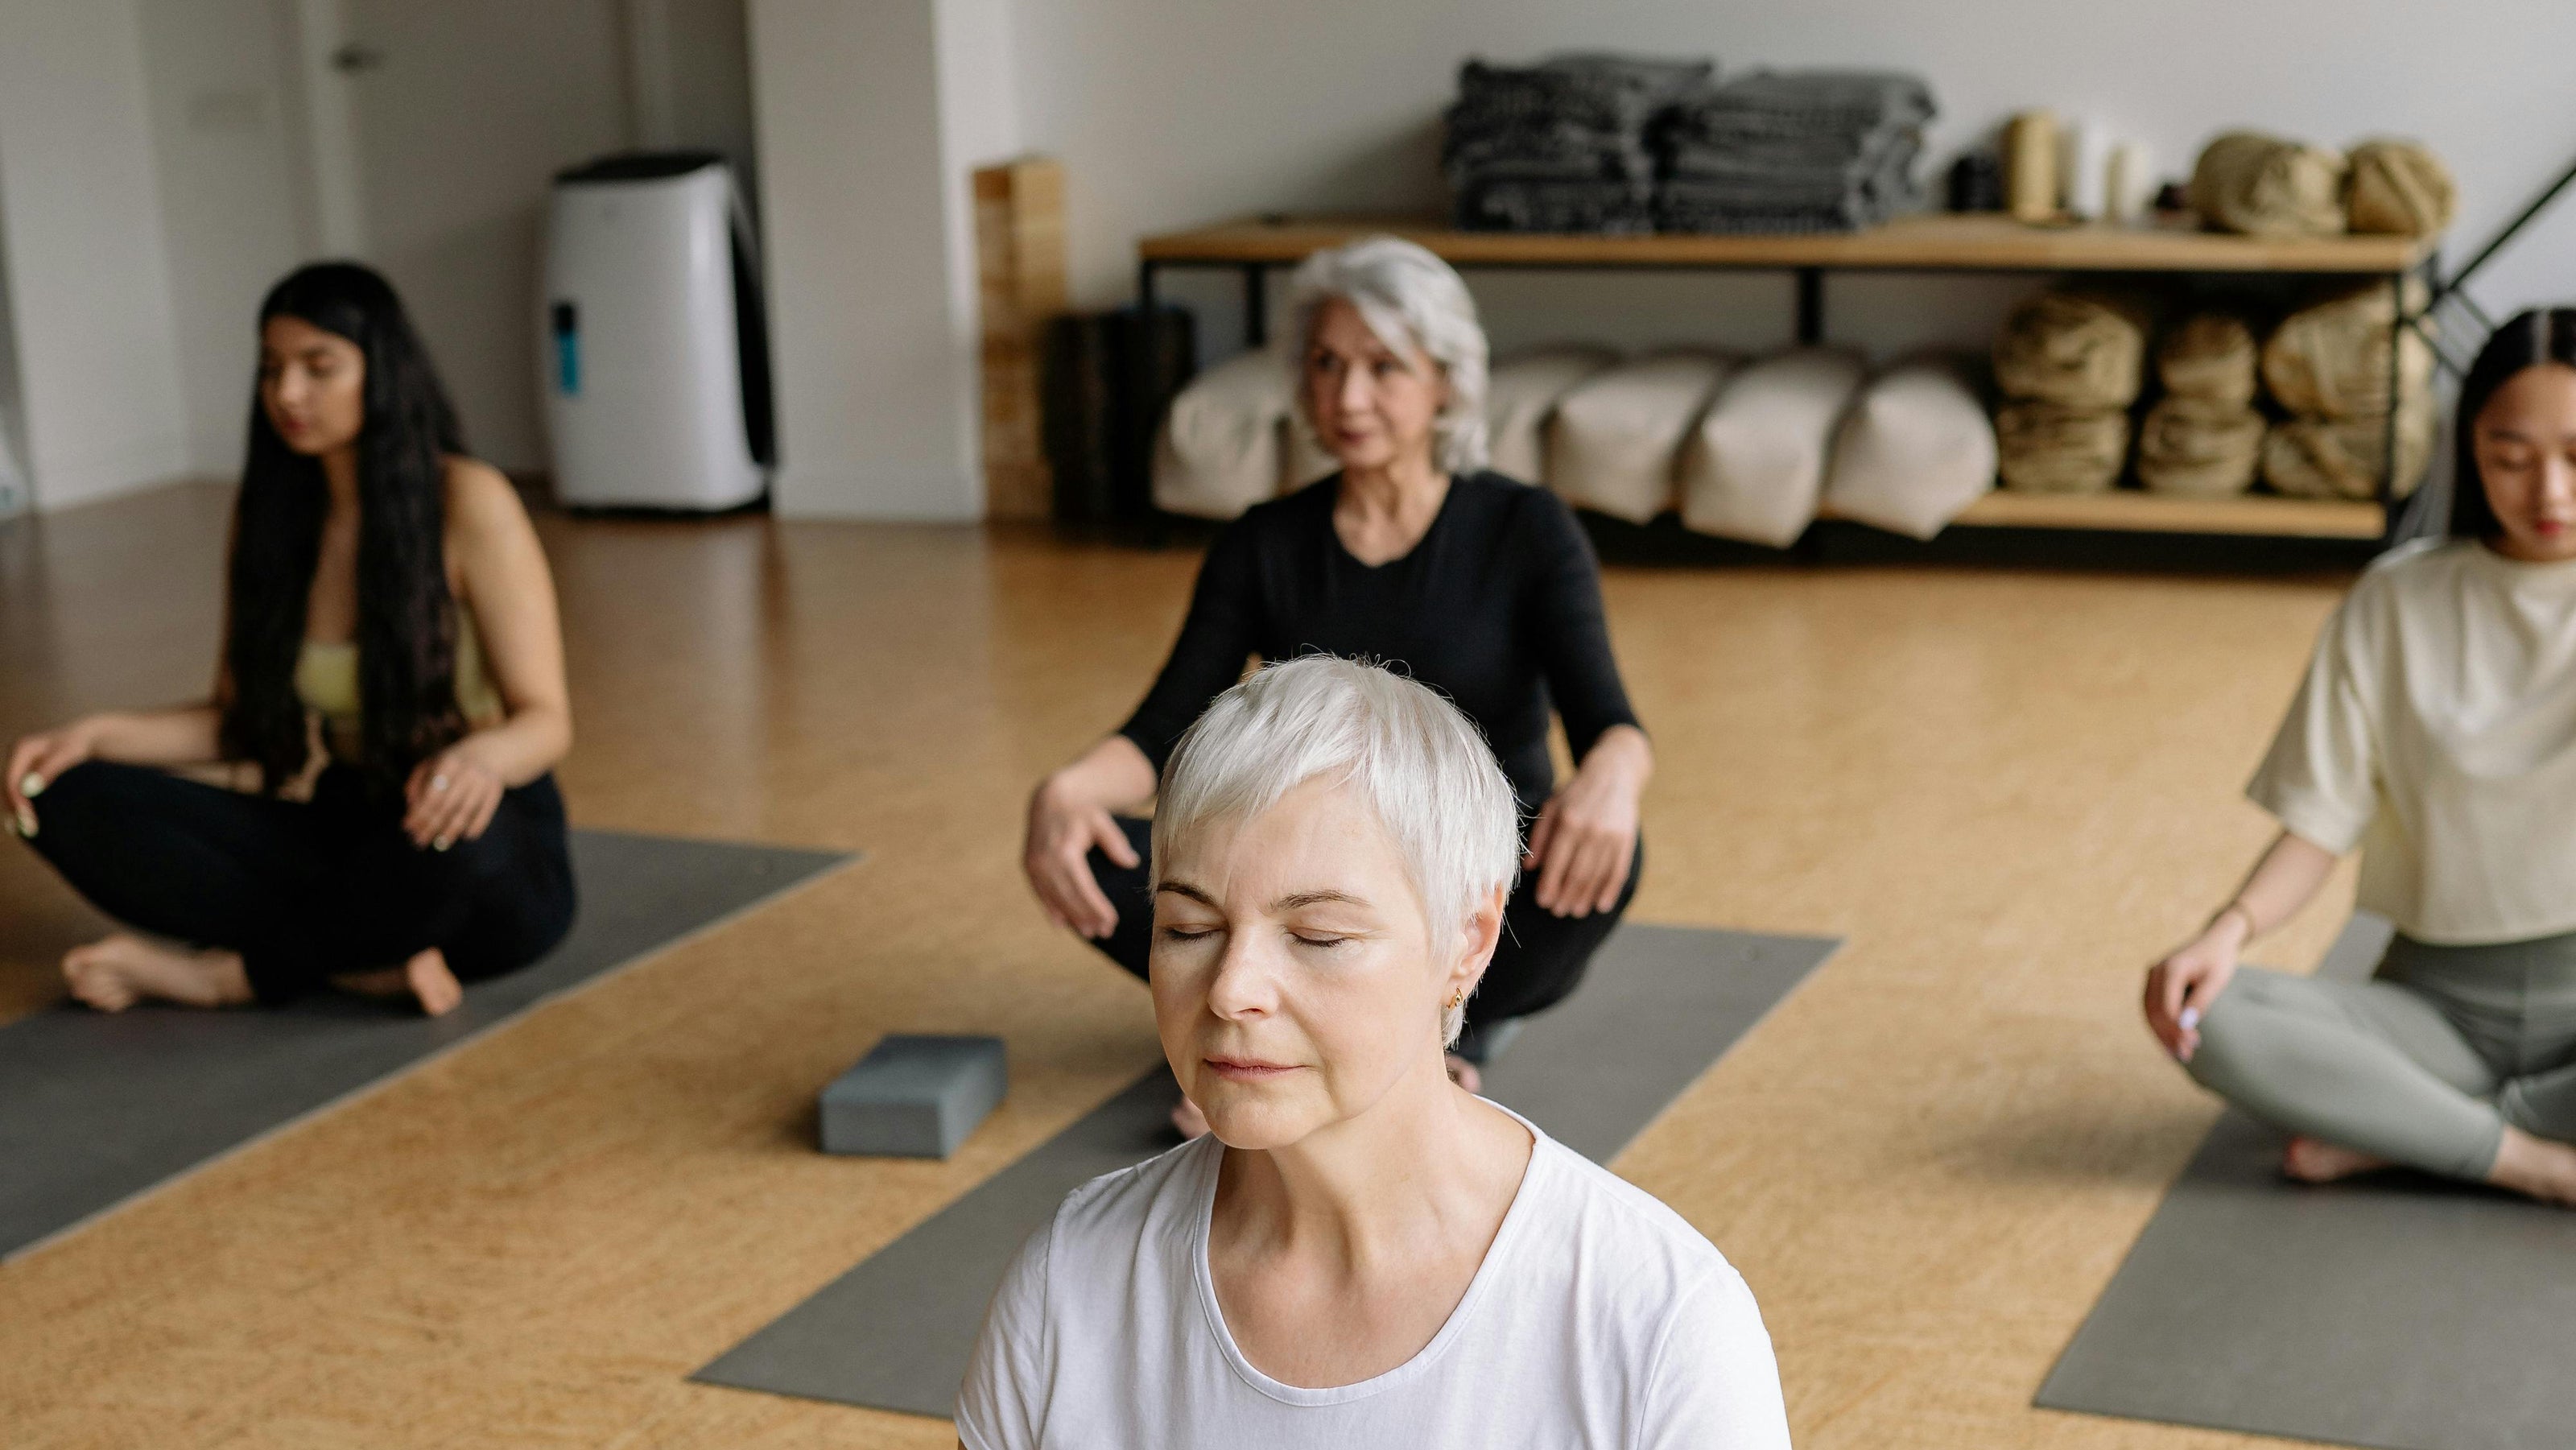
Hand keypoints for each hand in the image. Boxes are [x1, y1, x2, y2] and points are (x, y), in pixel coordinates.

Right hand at [6, 718, 102, 836]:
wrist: (87, 737)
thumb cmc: (79, 745)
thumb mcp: (67, 754)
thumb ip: (48, 770)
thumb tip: (28, 789)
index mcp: (22, 749)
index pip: (12, 780)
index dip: (17, 801)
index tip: (28, 817)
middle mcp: (16, 757)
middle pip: (9, 788)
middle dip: (17, 809)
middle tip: (30, 829)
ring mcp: (20, 766)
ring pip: (13, 793)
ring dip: (18, 811)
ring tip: (29, 830)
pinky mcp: (26, 774)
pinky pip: (20, 793)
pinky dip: (24, 806)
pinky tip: (29, 821)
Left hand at [403, 743, 504, 850]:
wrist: (491, 751)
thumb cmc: (453, 761)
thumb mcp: (432, 762)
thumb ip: (416, 781)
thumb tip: (411, 806)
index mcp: (448, 763)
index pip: (431, 794)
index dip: (418, 813)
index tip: (408, 827)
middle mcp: (467, 772)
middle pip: (446, 806)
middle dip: (431, 826)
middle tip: (419, 840)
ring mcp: (483, 782)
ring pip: (465, 812)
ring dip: (451, 831)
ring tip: (439, 844)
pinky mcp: (496, 791)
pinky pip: (485, 813)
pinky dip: (475, 826)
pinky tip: (465, 836)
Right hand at [1023, 774, 1136, 938]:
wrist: (1050, 800)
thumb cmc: (1080, 812)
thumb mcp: (1101, 821)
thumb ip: (1115, 842)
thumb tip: (1131, 862)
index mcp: (1065, 851)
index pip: (1083, 887)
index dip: (1096, 907)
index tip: (1111, 921)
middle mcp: (1046, 861)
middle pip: (1068, 897)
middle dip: (1086, 917)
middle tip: (1104, 932)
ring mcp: (1034, 865)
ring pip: (1054, 898)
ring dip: (1071, 918)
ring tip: (1089, 932)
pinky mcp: (1029, 867)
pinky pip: (1040, 893)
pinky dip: (1050, 910)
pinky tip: (1062, 925)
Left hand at [1524, 757, 1640, 917]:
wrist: (1613, 774)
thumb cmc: (1575, 793)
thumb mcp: (1551, 807)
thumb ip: (1540, 837)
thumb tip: (1529, 867)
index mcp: (1569, 821)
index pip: (1557, 862)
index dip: (1549, 885)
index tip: (1542, 901)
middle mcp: (1591, 831)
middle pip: (1577, 874)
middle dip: (1566, 897)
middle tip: (1557, 910)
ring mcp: (1612, 837)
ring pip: (1597, 877)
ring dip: (1585, 898)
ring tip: (1575, 910)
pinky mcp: (1626, 841)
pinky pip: (1618, 872)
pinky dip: (1609, 891)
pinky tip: (1600, 904)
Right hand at [2144, 911, 2247, 1061]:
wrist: (2215, 940)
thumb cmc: (2219, 960)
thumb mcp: (2216, 980)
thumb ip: (2200, 1001)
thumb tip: (2185, 1025)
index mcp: (2171, 969)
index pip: (2167, 1007)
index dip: (2176, 1029)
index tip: (2192, 1045)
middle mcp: (2156, 972)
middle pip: (2155, 1011)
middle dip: (2168, 1036)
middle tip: (2185, 1056)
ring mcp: (2152, 976)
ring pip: (2150, 1012)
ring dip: (2161, 1034)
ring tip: (2177, 1054)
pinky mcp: (2154, 982)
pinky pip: (2152, 1007)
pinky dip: (2160, 1025)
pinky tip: (2170, 1041)